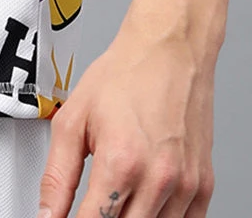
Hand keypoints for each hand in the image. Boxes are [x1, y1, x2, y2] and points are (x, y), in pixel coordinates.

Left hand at [36, 11, 216, 217]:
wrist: (169, 49)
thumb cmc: (125, 76)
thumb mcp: (74, 119)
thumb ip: (57, 175)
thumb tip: (47, 215)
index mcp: (121, 163)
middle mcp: (158, 180)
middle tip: (94, 204)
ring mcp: (185, 186)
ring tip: (119, 199)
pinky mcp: (204, 187)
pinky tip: (145, 204)